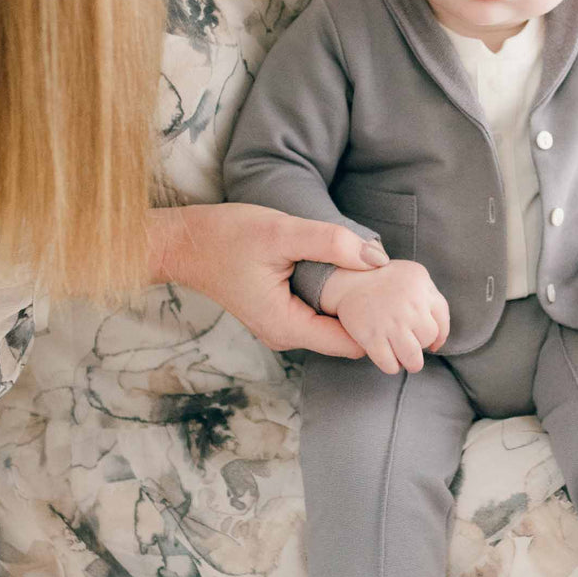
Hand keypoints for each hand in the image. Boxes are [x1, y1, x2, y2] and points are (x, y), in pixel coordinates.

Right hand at [147, 203, 389, 355]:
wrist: (184, 243)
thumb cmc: (227, 236)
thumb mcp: (282, 232)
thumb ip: (330, 243)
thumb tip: (375, 259)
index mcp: (286, 326)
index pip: (351, 344)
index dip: (377, 324)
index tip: (393, 297)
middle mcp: (285, 336)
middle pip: (345, 338)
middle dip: (369, 315)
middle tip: (390, 284)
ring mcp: (281, 328)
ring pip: (332, 327)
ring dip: (353, 307)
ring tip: (372, 278)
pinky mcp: (279, 314)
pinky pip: (319, 317)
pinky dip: (336, 301)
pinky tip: (347, 276)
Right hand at [320, 260, 449, 374]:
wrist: (346, 281)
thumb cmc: (385, 281)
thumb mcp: (414, 277)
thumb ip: (431, 300)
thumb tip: (438, 342)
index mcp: (420, 283)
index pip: (442, 319)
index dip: (439, 336)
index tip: (432, 343)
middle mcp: (409, 302)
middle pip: (428, 337)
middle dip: (421, 344)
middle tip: (409, 342)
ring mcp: (390, 320)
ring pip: (413, 358)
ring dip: (411, 363)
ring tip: (406, 361)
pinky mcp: (371, 336)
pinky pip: (390, 364)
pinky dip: (391, 366)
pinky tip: (388, 359)